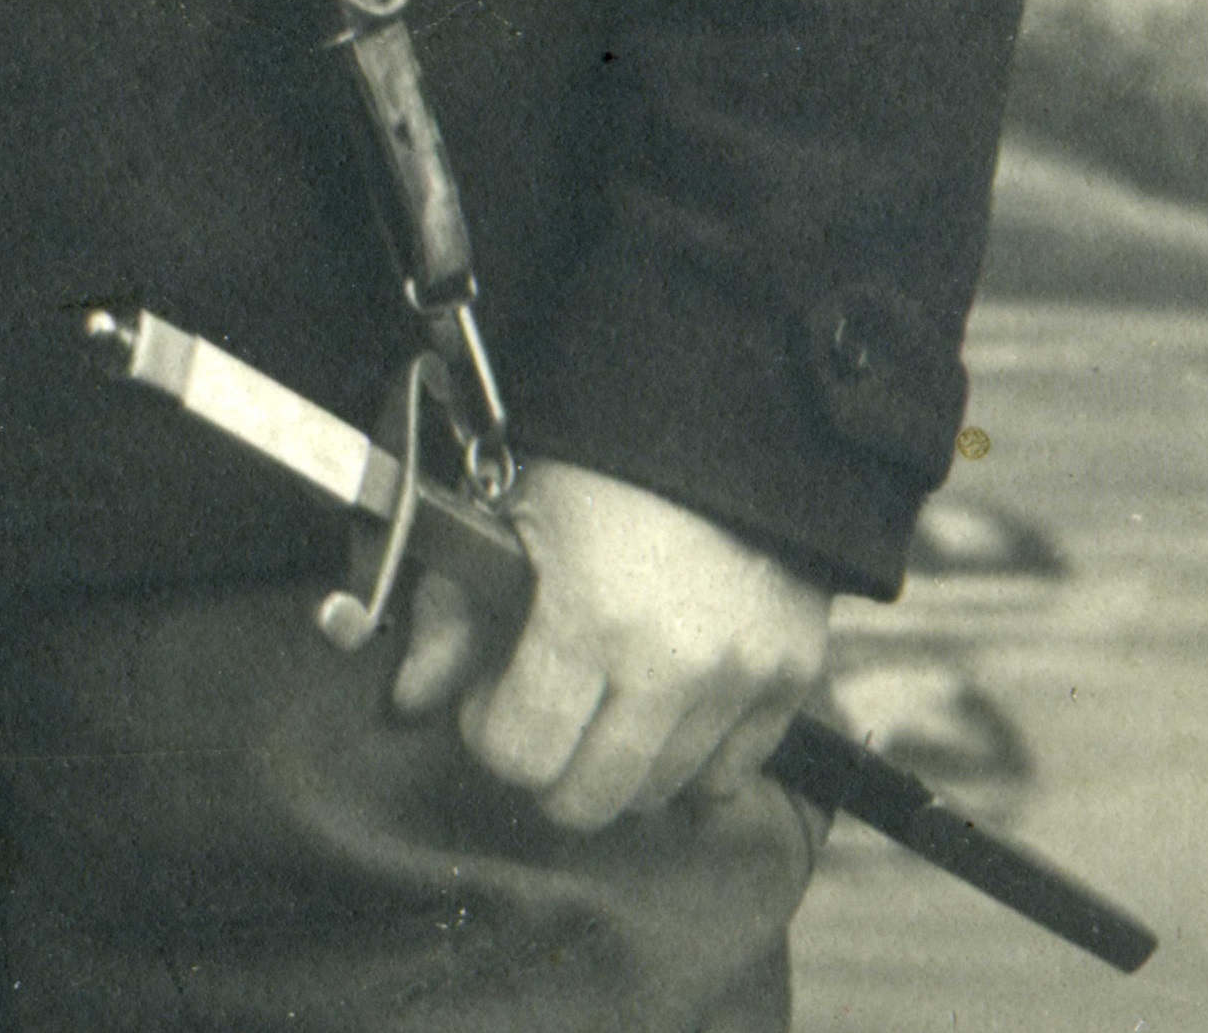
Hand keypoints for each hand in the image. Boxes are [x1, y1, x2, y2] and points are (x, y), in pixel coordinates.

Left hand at [392, 459, 830, 830]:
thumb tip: (412, 698)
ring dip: (620, 759)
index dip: (489, 728)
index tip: (492, 692)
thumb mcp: (507, 510)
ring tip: (607, 690)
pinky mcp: (795, 672)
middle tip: (546, 705)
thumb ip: (452, 609)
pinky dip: (695, 755)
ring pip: (660, 792)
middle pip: (591, 798)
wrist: (721, 409)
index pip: (521, 754)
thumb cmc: (600, 454)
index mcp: (592, 614)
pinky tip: (669, 702)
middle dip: (549, 763)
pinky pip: (734, 773)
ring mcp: (743, 672)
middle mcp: (675, 661)